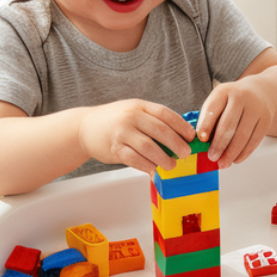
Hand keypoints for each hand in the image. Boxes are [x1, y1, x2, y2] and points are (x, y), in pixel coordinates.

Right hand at [77, 100, 193, 174]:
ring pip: (149, 147)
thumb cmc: (114, 120)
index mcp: (139, 106)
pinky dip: (147, 166)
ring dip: (163, 158)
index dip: (181, 126)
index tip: (191, 136)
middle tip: (185, 153)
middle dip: (176, 144)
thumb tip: (178, 136)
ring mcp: (122, 133)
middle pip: (160, 131)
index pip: (165, 114)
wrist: (85, 127)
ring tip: (171, 165)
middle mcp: (131, 117)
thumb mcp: (133, 111)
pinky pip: (135, 159)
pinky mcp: (114, 148)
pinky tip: (154, 170)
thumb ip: (152, 120)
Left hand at [196, 75, 276, 167]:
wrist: (259, 93)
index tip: (201, 139)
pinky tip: (236, 159)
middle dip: (219, 144)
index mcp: (224, 91)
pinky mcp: (266, 120)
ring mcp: (256, 108)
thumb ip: (209, 118)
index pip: (213, 109)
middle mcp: (242, 97)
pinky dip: (244, 153)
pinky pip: (254, 140)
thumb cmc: (233, 101)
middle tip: (212, 157)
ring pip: (243, 135)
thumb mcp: (219, 101)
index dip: (206, 125)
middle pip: (229, 125)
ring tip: (223, 163)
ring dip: (231, 153)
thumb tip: (203, 142)